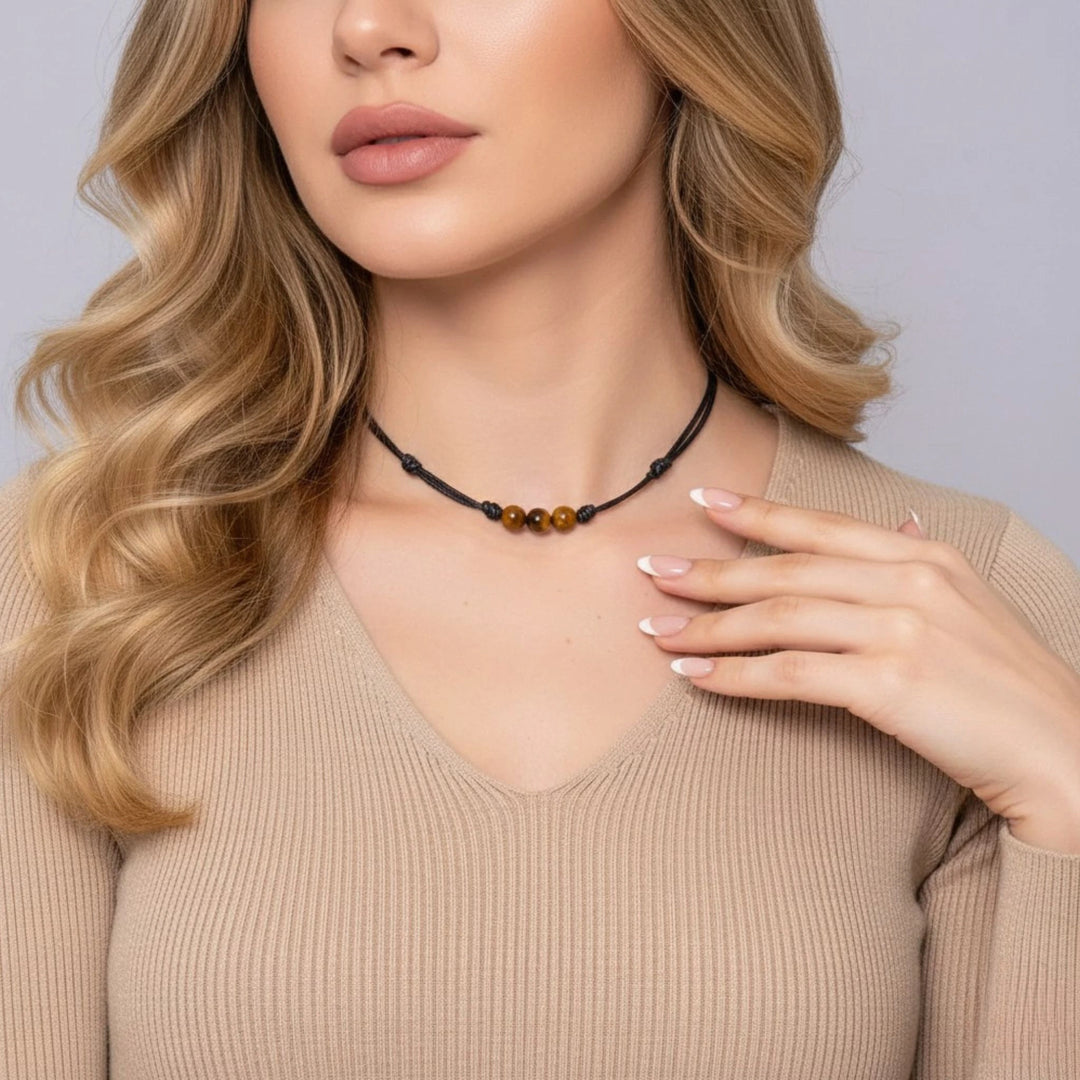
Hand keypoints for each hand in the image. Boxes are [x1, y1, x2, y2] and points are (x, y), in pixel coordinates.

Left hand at [636, 488, 1079, 827]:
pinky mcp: (891, 684)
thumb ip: (921, 562)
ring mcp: (901, 630)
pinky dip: (736, 675)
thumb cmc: (1010, 685)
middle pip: (785, 570)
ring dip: (709, 626)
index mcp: (925, 555)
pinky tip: (697, 678)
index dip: (756, 514)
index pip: (821, 526)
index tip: (700, 503)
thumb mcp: (972, 602)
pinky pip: (791, 673)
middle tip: (654, 572)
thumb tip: (899, 521)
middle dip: (711, 572)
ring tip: (659, 632)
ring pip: (778, 618)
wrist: (1064, 752)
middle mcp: (910, 581)